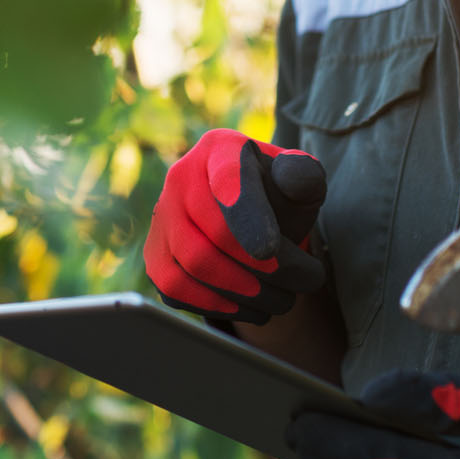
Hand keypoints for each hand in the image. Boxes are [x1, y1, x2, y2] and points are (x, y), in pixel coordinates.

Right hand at [145, 129, 326, 323]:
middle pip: (214, 232)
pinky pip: (177, 289)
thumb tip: (296, 176)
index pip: (229, 180)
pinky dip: (219, 306)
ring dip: (245, 293)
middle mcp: (181, 177)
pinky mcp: (155, 256)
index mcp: (221, 149)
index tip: (272, 251)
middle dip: (265, 268)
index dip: (249, 216)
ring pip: (194, 265)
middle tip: (304, 282)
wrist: (249, 219)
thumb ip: (304, 177)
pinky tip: (252, 308)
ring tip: (283, 300)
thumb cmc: (280, 197)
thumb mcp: (300, 181)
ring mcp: (162, 218)